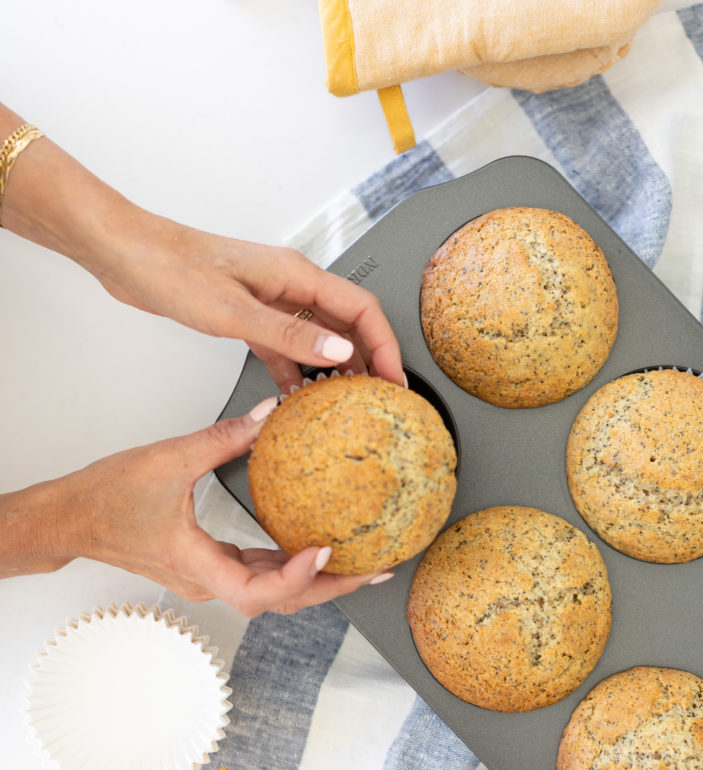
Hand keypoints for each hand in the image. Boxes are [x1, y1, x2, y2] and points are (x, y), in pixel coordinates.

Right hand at [0, 399, 393, 615]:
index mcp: (197, 566)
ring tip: (361, 562)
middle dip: (331, 588)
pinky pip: (260, 570)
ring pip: (274, 591)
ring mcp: (210, 576)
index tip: (324, 551)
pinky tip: (316, 546)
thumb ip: (223, 438)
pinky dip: (291, 563)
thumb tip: (270, 415)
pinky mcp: (210, 563)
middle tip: (375, 568)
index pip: (257, 590)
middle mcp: (209, 581)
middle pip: (281, 600)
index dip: (295, 577)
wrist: (68, 518)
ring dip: (317, 580)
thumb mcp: (167, 459)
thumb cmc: (104, 500)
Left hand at [93, 218, 405, 392]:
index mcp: (296, 274)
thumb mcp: (233, 311)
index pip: (362, 309)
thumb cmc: (172, 268)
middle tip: (380, 397)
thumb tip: (339, 351)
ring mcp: (271, 299)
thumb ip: (289, 334)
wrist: (126, 253)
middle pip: (348, 322)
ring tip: (346, 401)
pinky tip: (297, 396)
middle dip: (370, 359)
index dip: (385, 346)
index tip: (394, 380)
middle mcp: (290, 284)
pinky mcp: (251, 314)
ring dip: (336, 367)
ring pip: (320, 335)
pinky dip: (297, 370)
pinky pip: (287, 345)